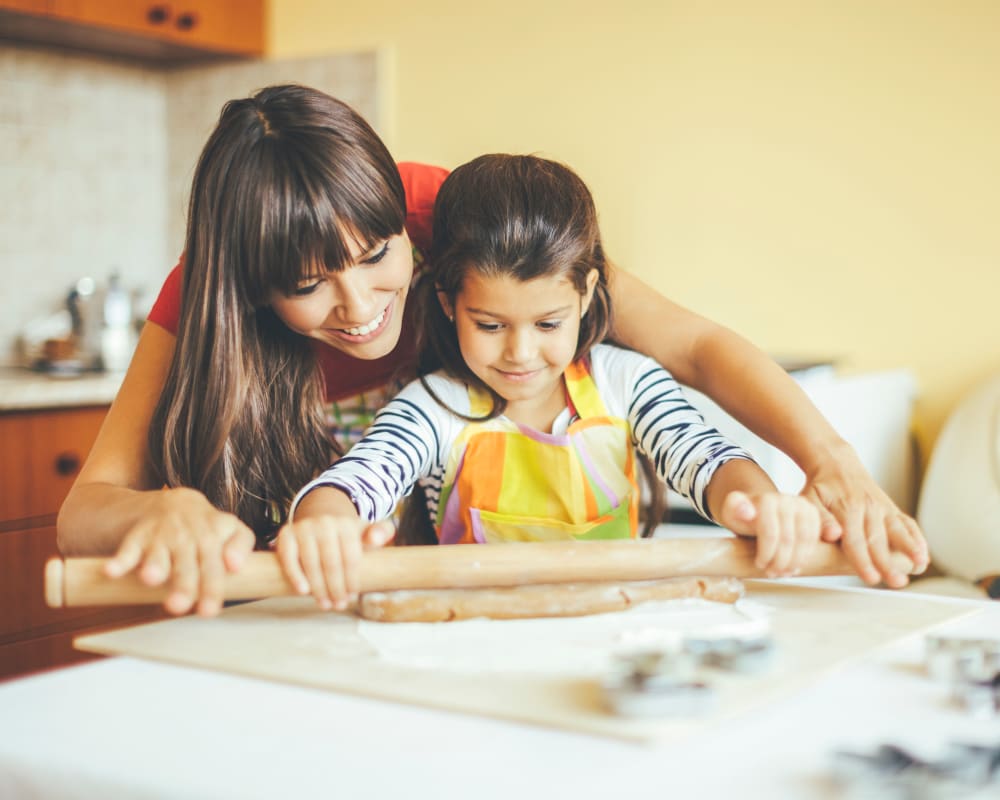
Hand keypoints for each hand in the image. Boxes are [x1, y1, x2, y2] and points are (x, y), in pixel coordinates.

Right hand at [103, 487, 255, 616]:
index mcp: (215, 532)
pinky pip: (128, 549)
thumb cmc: (205, 528)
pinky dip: (119, 561)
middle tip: (179, 607)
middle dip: (184, 584)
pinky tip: (111, 571)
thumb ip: (240, 545)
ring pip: (158, 553)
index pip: (219, 557)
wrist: (171, 503)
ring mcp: (162, 535)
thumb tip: (236, 566)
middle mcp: (189, 534)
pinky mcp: (138, 537)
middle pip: (188, 562)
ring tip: (151, 579)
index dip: (218, 578)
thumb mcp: (230, 529)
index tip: (215, 599)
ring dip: (154, 566)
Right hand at [275, 516, 394, 609]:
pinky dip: (295, 575)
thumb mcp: (367, 530)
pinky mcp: (286, 533)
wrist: (320, 517)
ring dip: (318, 588)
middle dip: (336, 588)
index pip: (350, 557)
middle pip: (331, 562)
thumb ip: (381, 532)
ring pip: (311, 563)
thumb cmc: (346, 534)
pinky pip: (288, 557)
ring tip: (325, 604)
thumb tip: (375, 539)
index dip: (351, 580)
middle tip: (338, 605)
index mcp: (346, 524)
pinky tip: (303, 591)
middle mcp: (324, 523)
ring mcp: (304, 527)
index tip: (351, 596)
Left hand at [718, 490, 820, 577]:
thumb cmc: (743, 515)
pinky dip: (805, 555)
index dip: (766, 553)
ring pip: (804, 540)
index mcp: (767, 499)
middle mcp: (787, 499)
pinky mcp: (812, 513)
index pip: (770, 533)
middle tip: (772, 573)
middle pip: (788, 539)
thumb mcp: (731, 512)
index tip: (759, 565)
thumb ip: (733, 508)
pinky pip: (813, 538)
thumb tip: (747, 512)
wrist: (758, 508)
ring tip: (784, 573)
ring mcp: (802, 505)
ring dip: (794, 561)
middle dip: (780, 561)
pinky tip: (795, 566)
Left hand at [799, 446, 928, 587]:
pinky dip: (917, 538)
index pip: (854, 540)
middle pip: (878, 541)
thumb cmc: (820, 487)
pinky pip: (907, 523)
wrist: (836, 463)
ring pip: (897, 531)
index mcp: (846, 509)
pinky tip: (924, 554)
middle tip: (897, 583)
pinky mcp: (891, 508)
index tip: (871, 578)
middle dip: (888, 563)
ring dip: (910, 549)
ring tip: (919, 565)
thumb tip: (832, 535)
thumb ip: (820, 519)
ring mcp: (882, 508)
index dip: (863, 561)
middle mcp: (868, 508)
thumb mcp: (810, 499)